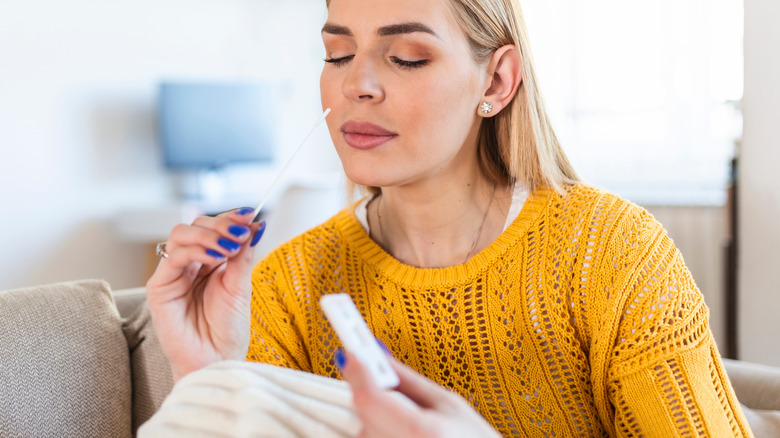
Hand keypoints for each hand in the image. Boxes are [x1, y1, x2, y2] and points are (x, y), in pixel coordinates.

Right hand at [145, 207, 264, 381]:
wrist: (217, 360)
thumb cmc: (227, 330)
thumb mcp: (241, 286)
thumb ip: (243, 255)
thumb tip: (255, 224)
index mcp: (209, 262)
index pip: (214, 228)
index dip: (230, 218)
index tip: (250, 214)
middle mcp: (190, 264)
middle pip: (196, 225)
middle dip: (221, 224)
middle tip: (241, 231)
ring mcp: (173, 273)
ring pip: (180, 234)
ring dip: (209, 234)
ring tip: (230, 246)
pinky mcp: (159, 287)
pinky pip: (174, 257)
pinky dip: (196, 251)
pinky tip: (216, 258)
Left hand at [337, 350, 501, 437]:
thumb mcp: (448, 403)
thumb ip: (407, 379)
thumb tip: (376, 352)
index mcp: (423, 431)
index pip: (371, 398)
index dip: (357, 372)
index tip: (349, 351)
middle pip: (365, 411)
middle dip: (371, 392)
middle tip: (391, 387)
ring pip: (363, 429)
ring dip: (376, 417)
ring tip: (411, 420)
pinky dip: (378, 431)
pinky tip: (402, 432)